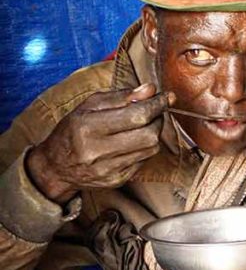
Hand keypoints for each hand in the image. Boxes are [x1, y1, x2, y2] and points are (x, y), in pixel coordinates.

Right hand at [25, 84, 168, 203]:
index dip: (157, 105)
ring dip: (154, 133)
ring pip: (151, 148)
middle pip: (149, 134)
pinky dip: (145, 148)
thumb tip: (150, 89)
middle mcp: (98, 150)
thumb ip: (121, 96)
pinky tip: (134, 142)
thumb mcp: (89, 106)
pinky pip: (145, 161)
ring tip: (143, 125)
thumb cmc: (73, 131)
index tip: (166, 97)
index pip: (137, 115)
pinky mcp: (117, 180)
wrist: (55, 167)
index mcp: (88, 126)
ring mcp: (109, 169)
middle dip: (158, 119)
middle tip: (154, 111)